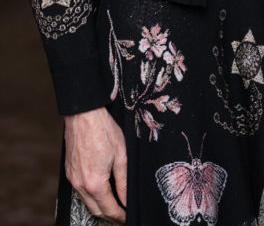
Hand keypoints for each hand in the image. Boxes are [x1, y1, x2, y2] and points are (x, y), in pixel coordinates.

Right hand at [64, 106, 126, 222]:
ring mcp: (72, 179)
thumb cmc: (103, 130)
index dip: (120, 217)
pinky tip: (101, 192)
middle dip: (110, 216)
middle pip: (96, 210)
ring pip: (87, 202)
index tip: (128, 218)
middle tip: (122, 216)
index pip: (109, 209)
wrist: (83, 115)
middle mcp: (80, 185)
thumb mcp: (121, 156)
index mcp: (95, 183)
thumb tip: (127, 199)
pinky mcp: (69, 173)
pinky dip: (91, 196)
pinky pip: (80, 191)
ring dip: (100, 207)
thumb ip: (124, 182)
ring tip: (114, 206)